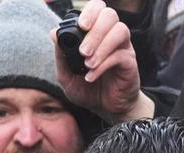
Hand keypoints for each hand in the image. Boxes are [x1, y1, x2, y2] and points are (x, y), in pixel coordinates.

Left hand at [51, 0, 153, 123]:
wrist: (105, 110)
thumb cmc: (87, 90)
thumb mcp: (67, 75)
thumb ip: (60, 55)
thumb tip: (53, 33)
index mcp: (96, 33)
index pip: (97, 8)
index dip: (90, 12)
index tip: (81, 26)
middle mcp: (111, 36)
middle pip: (110, 15)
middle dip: (95, 31)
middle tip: (83, 51)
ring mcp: (123, 48)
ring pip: (120, 30)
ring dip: (101, 46)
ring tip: (88, 64)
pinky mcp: (130, 62)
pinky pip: (120, 55)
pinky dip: (104, 64)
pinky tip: (92, 75)